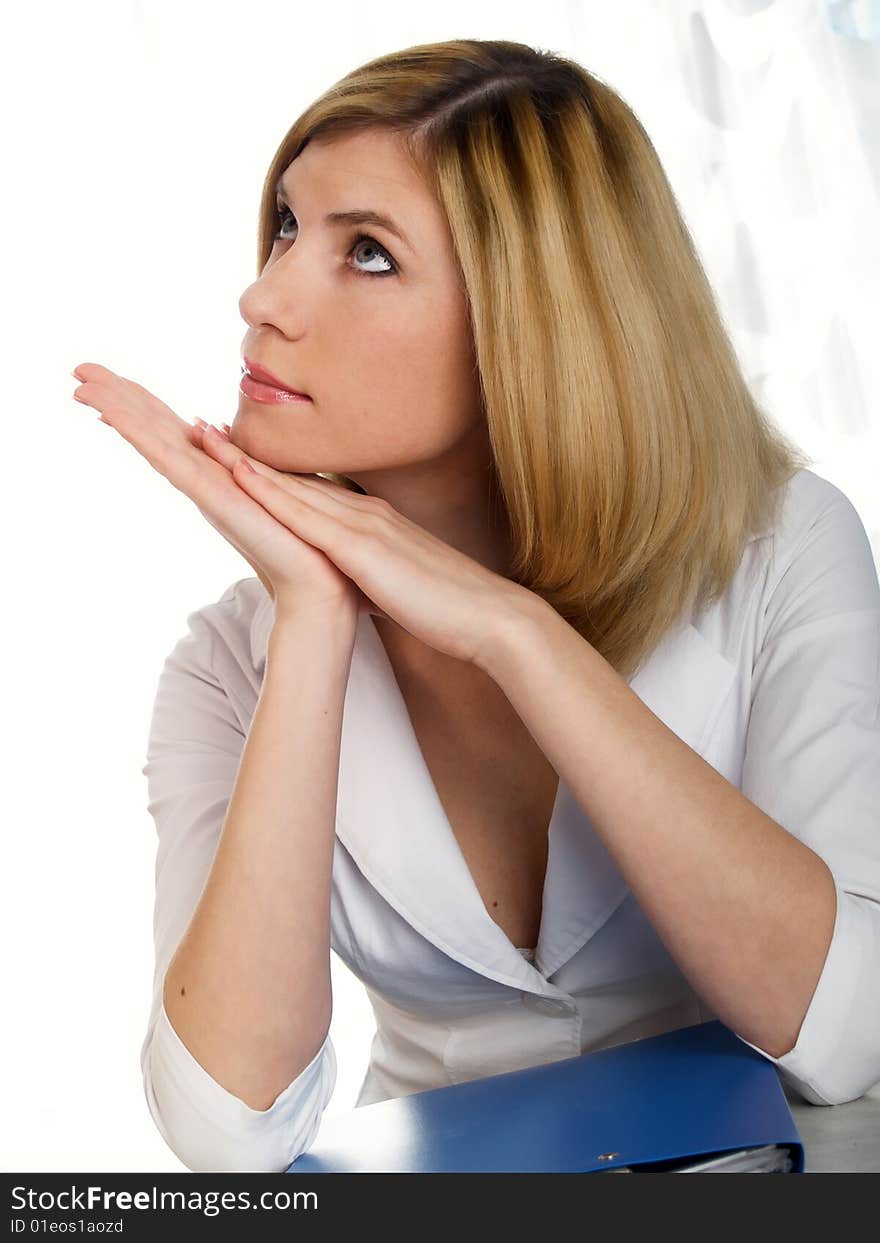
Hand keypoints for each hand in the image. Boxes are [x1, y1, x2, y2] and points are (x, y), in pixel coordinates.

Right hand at [70, 363, 360, 619]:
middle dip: (117, 398)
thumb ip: (248, 464)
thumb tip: (226, 435)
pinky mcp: (214, 499)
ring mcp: (205, 490)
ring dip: (119, 412)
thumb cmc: (305, 545)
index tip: (104, 376)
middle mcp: (204, 480)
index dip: (140, 401)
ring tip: (82, 385)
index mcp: (218, 474)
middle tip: (78, 369)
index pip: (172, 429)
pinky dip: (142, 437)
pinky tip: (115, 416)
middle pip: (154, 429)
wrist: (321, 587)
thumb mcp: (275, 489)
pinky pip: (173, 461)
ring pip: (154, 442)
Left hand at [216, 468, 531, 665]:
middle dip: (244, 456)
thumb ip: (371, 576)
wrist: (489, 618)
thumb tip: (355, 585)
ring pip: (291, 487)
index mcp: (372, 522)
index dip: (268, 475)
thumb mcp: (397, 584)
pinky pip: (306, 514)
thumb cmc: (448, 608)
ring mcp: (364, 524)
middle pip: (293, 479)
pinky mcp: (362, 547)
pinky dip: (269, 491)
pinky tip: (236, 474)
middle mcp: (365, 512)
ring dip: (243, 462)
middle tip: (198, 429)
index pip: (310, 493)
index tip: (229, 458)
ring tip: (199, 437)